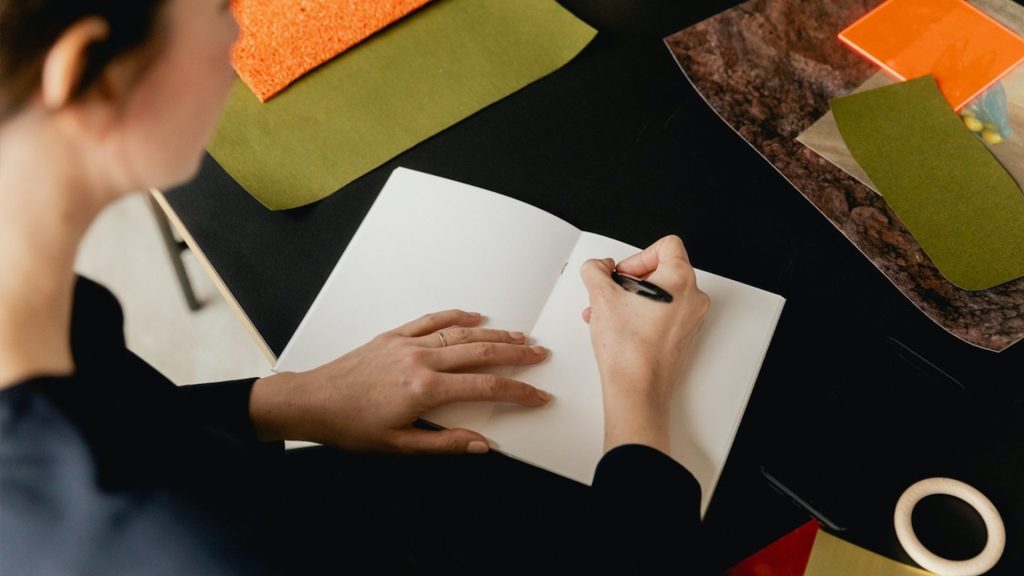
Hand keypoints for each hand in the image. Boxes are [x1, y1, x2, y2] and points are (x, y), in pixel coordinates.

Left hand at [249, 310, 549, 453]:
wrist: (312, 401)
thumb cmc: (350, 425)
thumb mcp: (399, 445)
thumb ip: (444, 444)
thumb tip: (481, 445)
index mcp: (425, 390)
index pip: (486, 388)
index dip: (518, 391)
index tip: (537, 395)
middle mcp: (420, 360)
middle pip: (481, 352)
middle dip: (516, 353)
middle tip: (539, 354)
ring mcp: (407, 344)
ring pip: (461, 333)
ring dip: (494, 333)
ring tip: (518, 336)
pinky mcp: (393, 336)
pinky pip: (431, 320)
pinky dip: (456, 316)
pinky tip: (474, 316)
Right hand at [580, 235, 709, 453]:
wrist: (636, 389)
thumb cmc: (629, 350)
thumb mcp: (601, 296)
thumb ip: (596, 270)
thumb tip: (599, 267)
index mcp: (680, 280)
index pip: (666, 245)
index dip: (637, 256)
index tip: (622, 273)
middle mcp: (692, 298)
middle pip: (661, 270)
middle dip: (630, 281)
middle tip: (613, 294)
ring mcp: (691, 320)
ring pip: (659, 295)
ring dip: (631, 299)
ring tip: (608, 314)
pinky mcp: (683, 337)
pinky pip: (663, 315)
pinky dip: (641, 316)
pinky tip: (619, 328)